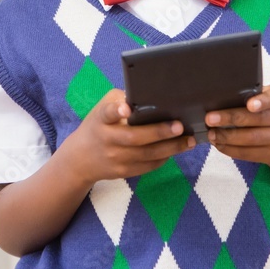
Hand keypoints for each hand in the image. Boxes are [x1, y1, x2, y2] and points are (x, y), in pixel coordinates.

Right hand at [65, 89, 194, 185]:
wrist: (80, 159)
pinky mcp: (124, 172)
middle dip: (159, 132)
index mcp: (101, 120)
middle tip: (179, 126)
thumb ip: (121, 100)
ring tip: (189, 140)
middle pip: (134, 138)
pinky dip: (164, 158)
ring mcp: (116, 159)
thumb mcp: (102, 109)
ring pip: (147, 155)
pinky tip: (177, 149)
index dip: (116, 111)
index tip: (125, 108)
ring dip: (171, 148)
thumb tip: (150, 96)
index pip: (107, 114)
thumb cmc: (98, 126)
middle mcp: (107, 140)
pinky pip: (148, 166)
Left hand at [205, 84, 269, 164]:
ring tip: (211, 134)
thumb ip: (245, 95)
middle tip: (210, 119)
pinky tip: (219, 144)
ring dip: (227, 137)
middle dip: (230, 119)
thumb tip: (216, 99)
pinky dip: (230, 149)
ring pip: (252, 138)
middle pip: (257, 119)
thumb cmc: (260, 108)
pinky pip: (249, 153)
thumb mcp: (258, 96)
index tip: (249, 105)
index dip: (262, 101)